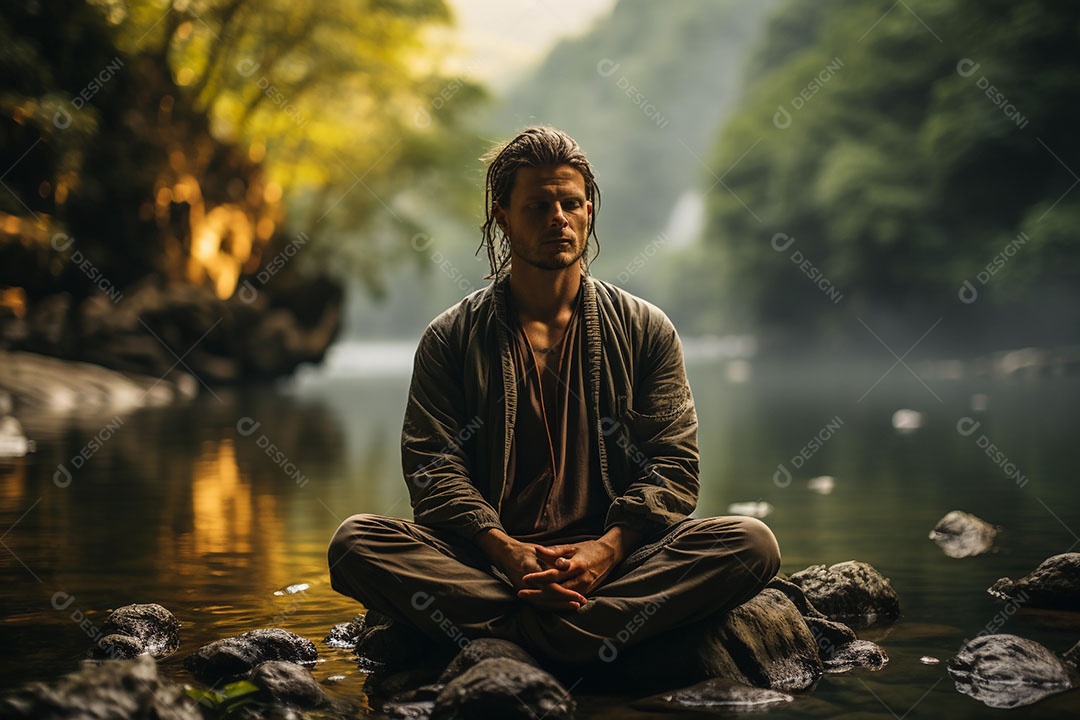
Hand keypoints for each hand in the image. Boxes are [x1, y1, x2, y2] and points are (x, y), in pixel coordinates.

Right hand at [475, 529, 586, 610]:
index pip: (551, 587)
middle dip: (566, 602)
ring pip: (543, 604)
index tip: (579, 596)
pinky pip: (538, 604)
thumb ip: (553, 557)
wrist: (505, 554)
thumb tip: (566, 566)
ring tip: (575, 606)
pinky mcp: (523, 593)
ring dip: (559, 606)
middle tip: (581, 602)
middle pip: (549, 599)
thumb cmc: (524, 550)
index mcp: (532, 570)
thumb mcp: (539, 550)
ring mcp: (524, 590)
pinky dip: (550, 607)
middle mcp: (527, 583)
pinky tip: (561, 606)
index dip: (566, 594)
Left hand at [520, 525, 641, 598]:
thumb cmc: (588, 549)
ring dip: (543, 600)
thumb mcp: (571, 547)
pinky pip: (567, 601)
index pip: (555, 575)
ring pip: (560, 599)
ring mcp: (584, 588)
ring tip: (527, 598)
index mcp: (577, 565)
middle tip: (520, 593)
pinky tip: (540, 602)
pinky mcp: (585, 593)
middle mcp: (581, 579)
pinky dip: (553, 602)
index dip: (539, 578)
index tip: (525, 578)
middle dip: (537, 594)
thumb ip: (554, 551)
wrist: (610, 555)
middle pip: (556, 591)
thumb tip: (537, 550)